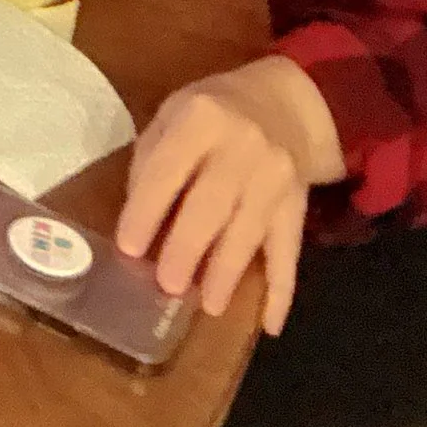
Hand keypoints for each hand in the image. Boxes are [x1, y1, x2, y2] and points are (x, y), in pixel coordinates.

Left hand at [114, 56, 343, 334]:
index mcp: (201, 118)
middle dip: (188, 248)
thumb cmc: (213, 111)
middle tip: (167, 286)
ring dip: (228, 272)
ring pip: (250, 231)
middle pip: (213, 205)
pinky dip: (282, 290)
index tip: (128, 248)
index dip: (146, 210)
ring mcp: (277, 177)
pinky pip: (290, 250)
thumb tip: (138, 217)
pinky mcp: (299, 204)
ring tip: (209, 306)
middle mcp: (244, 147)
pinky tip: (270, 324)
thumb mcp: (173, 113)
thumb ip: (153, 159)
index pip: (168, 170)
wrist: (287, 102)